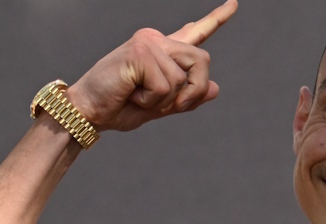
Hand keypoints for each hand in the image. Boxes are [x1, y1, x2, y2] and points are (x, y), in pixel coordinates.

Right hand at [65, 0, 237, 131]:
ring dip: (165, 100)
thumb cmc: (120, 107)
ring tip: (139, 96)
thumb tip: (216, 88)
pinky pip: (165, 86)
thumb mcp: (161, 106)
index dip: (216, 19)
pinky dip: (151, 101)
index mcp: (163, 51)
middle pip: (203, 62)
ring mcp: (148, 43)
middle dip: (192, 91)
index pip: (195, 32)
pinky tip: (131, 94)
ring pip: (183, 78)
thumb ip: (188, 96)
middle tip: (164, 105)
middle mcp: (157, 40)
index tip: (234, 4)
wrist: (90, 112)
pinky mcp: (140, 51)